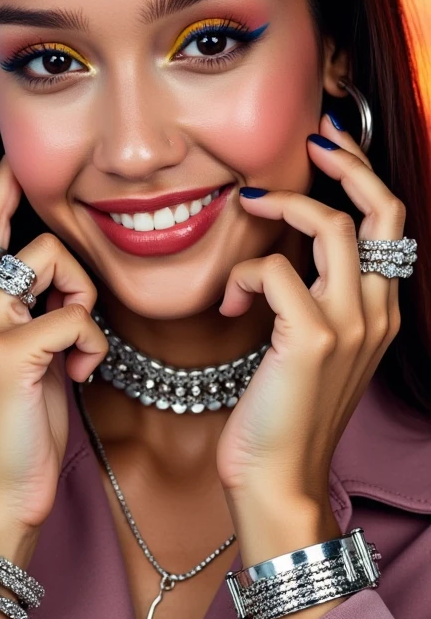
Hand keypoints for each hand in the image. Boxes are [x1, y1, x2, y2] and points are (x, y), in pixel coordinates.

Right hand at [0, 156, 108, 541]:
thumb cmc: (18, 428)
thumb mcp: (21, 358)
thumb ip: (31, 313)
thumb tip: (65, 285)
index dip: (1, 190)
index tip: (14, 162)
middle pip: (34, 241)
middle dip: (75, 274)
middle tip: (78, 322)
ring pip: (54, 261)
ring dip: (84, 304)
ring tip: (78, 352)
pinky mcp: (6, 349)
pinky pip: (76, 316)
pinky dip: (92, 345)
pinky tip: (79, 376)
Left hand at [215, 112, 404, 513]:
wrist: (277, 480)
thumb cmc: (282, 412)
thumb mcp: (309, 346)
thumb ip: (310, 298)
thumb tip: (282, 250)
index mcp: (378, 312)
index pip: (390, 223)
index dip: (363, 174)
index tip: (330, 145)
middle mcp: (375, 312)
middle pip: (382, 209)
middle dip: (348, 162)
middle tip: (313, 138)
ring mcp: (349, 325)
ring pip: (332, 226)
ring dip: (283, 206)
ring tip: (248, 209)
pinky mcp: (312, 339)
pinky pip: (274, 271)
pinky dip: (243, 274)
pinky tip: (228, 300)